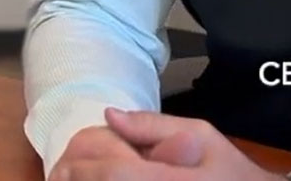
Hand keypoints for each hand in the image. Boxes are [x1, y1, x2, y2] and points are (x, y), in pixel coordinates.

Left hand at [52, 108, 277, 180]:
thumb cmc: (229, 170)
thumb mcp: (201, 135)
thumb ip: (153, 125)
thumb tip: (110, 116)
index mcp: (170, 180)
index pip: (114, 174)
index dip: (84, 167)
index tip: (67, 160)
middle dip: (76, 179)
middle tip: (61, 172)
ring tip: (72, 178)